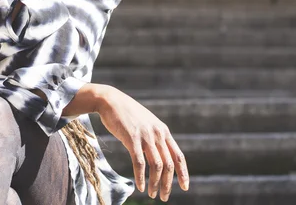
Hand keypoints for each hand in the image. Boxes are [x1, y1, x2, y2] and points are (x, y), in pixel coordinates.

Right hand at [96, 86, 189, 200]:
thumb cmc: (127, 113)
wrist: (110, 100)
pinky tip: (140, 186)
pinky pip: (139, 162)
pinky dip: (141, 177)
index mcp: (163, 130)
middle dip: (167, 184)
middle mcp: (157, 133)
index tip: (184, 187)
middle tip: (164, 197)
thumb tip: (161, 154)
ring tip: (151, 194)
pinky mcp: (132, 138)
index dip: (183, 173)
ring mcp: (145, 135)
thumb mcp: (147, 122)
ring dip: (155, 183)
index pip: (178, 155)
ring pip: (156, 166)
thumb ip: (155, 136)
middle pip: (168, 164)